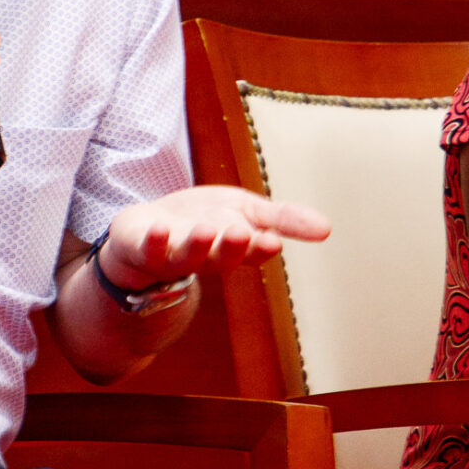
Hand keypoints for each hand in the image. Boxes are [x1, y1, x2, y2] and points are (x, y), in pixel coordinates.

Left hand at [98, 184, 328, 290]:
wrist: (145, 231)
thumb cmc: (202, 222)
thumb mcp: (247, 212)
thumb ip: (283, 219)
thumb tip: (328, 229)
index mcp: (232, 247)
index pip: (250, 250)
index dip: (260, 246)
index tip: (273, 240)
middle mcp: (204, 256)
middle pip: (219, 255)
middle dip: (232, 247)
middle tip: (243, 235)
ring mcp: (171, 254)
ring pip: (186, 256)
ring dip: (197, 245)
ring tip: (206, 231)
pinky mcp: (141, 246)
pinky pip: (147, 248)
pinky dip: (153, 241)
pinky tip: (158, 229)